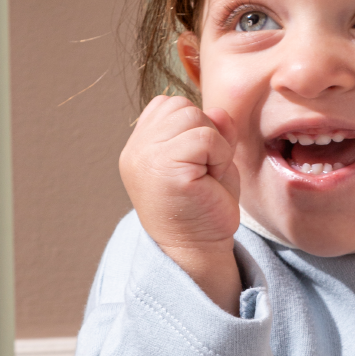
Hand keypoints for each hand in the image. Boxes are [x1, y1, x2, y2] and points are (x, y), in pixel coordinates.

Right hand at [119, 95, 242, 312]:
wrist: (197, 250)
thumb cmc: (204, 206)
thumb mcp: (209, 158)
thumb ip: (211, 129)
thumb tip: (218, 111)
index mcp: (138, 146)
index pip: (169, 105)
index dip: (194, 127)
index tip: (196, 163)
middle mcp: (135, 149)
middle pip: (182, 106)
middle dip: (205, 133)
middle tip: (204, 172)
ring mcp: (144, 157)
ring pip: (194, 116)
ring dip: (214, 145)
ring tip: (205, 176)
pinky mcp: (164, 168)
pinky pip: (206, 137)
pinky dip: (219, 156)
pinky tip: (209, 181)